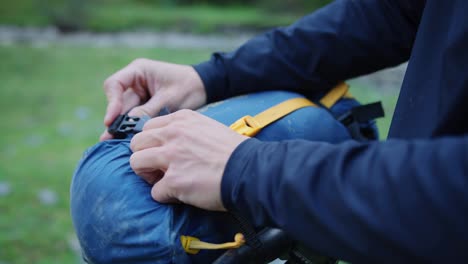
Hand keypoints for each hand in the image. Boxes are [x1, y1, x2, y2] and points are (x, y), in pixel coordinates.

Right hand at [100, 58, 206, 140]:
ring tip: (113, 142)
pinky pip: (135, 118)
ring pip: (125, 112)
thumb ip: (148, 111)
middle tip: (109, 138)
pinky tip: (126, 141)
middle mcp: (135, 83)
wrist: (204, 88)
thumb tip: (128, 125)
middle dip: (116, 120)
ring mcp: (139, 95)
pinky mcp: (145, 107)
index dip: (111, 103)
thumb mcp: (169, 99)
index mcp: (139, 71)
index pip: (115, 84)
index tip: (111, 120)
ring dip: (122, 126)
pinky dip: (133, 127)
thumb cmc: (188, 87)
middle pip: (119, 102)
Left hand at [129, 110, 247, 210]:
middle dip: (144, 158)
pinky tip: (181, 194)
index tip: (162, 153)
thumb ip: (185, 131)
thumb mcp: (207, 127)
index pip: (147, 127)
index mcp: (181, 119)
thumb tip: (169, 143)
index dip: (152, 143)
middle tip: (158, 169)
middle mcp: (173, 134)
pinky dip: (165, 196)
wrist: (249, 170)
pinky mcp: (174, 181)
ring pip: (136, 163)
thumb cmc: (233, 152)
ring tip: (164, 182)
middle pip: (136, 144)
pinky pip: (154, 191)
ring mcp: (172, 157)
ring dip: (147, 176)